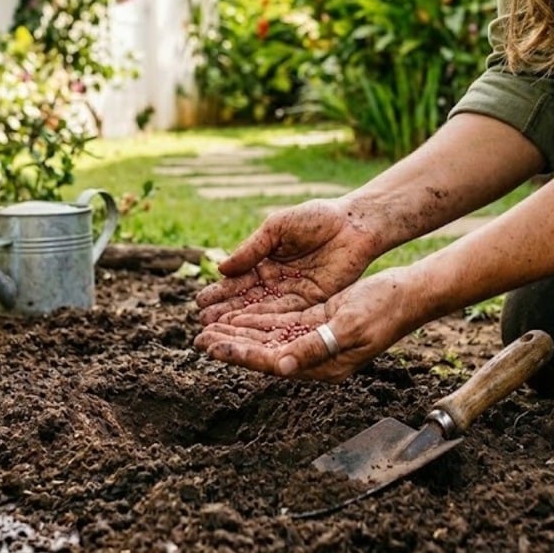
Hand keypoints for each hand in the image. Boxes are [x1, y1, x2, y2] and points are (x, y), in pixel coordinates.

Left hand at [194, 269, 423, 381]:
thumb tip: (282, 365)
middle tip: (198, 340)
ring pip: (270, 339)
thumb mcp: (349, 326)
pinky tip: (239, 316)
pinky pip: (283, 325)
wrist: (408, 293)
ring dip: (241, 334)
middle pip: (265, 353)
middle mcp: (317, 358)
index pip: (272, 363)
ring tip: (210, 329)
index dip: (241, 355)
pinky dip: (260, 321)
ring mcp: (318, 341)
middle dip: (232, 346)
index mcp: (324, 365)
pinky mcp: (319, 323)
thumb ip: (315, 346)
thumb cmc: (384, 309)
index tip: (213, 347)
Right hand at [195, 199, 378, 323]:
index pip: (237, 280)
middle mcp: (275, 280)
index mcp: (264, 259)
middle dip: (224, 314)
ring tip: (219, 335)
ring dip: (241, 325)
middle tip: (201, 327)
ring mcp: (292, 293)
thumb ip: (252, 248)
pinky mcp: (311, 302)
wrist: (354, 224)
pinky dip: (267, 325)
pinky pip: (286, 316)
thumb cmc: (316, 218)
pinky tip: (250, 334)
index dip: (219, 292)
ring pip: (262, 312)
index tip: (199, 304)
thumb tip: (221, 268)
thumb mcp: (278, 227)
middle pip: (245, 301)